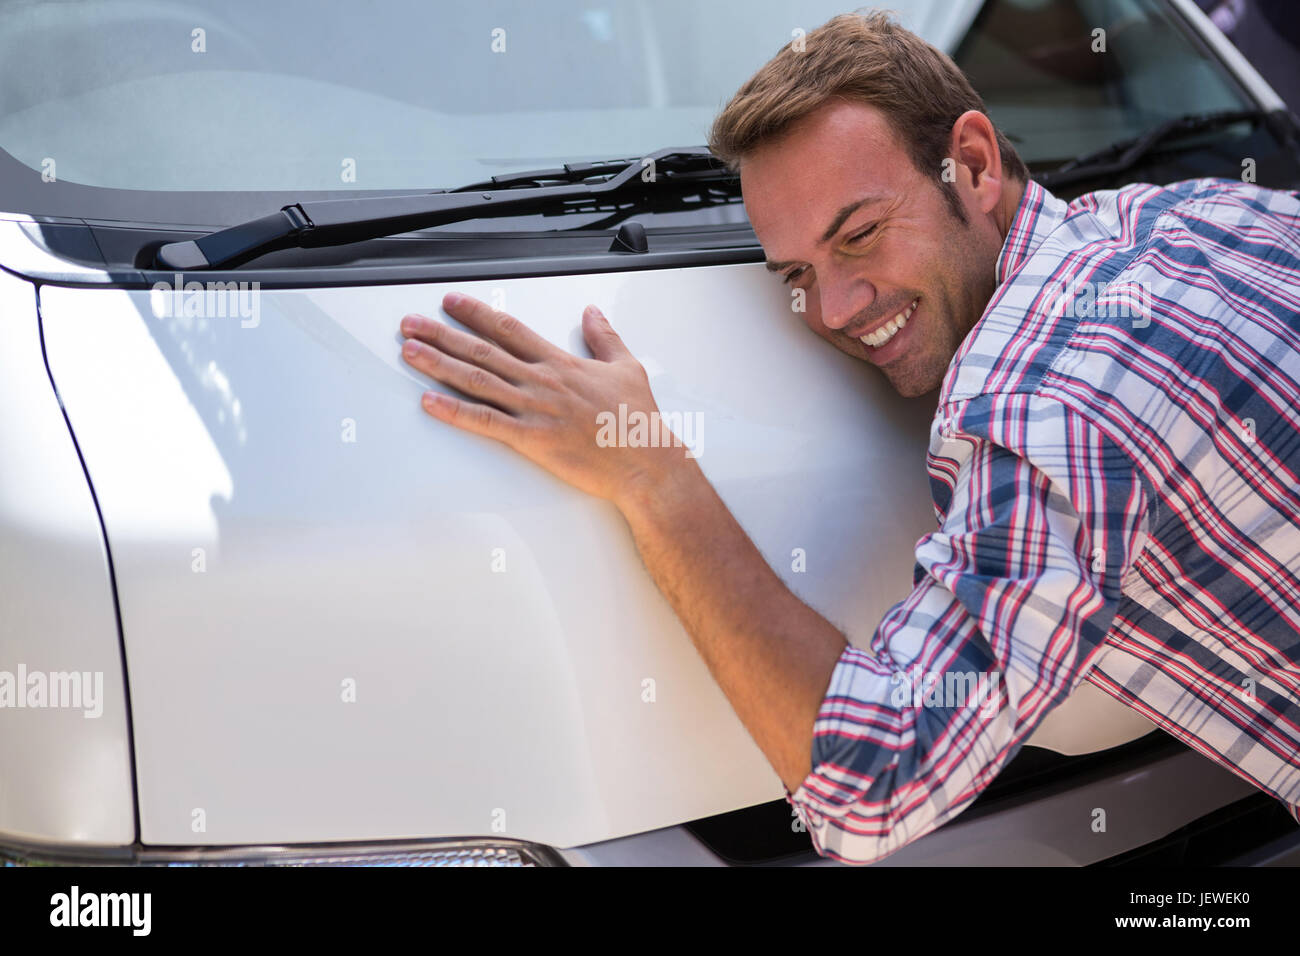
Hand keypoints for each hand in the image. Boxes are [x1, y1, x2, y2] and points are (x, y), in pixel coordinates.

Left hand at [400, 292, 688, 507]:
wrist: (644, 461)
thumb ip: (604, 337)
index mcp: (561, 363)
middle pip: (482, 350)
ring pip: (477, 380)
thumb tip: (593, 313)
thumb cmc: (637, 421)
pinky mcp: (531, 438)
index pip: (509, 329)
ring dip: (439, 364)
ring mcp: (534, 409)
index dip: (476, 313)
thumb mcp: (627, 366)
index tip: (451, 302)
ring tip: (410, 351)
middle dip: (441, 333)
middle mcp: (542, 381)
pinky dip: (454, 411)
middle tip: (410, 323)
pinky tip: (430, 402)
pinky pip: (485, 421)